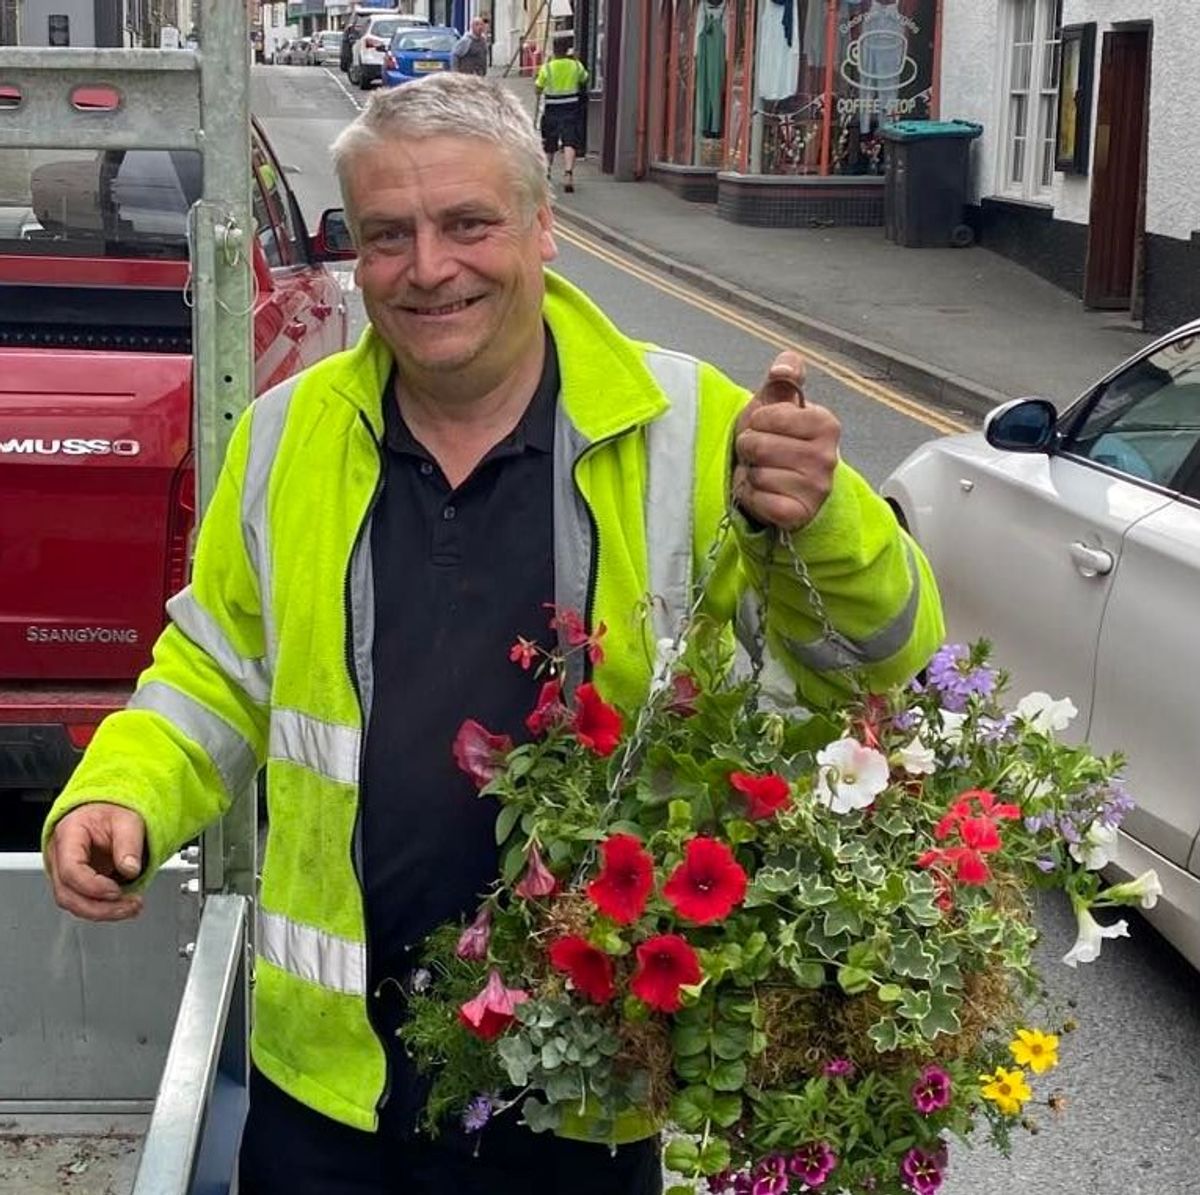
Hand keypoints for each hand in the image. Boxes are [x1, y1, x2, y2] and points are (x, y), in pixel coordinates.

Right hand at [46, 803, 146, 921]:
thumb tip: (131, 870)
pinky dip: (104, 908)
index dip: (93, 886)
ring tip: (131, 907)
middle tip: (129, 905)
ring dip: (103, 912)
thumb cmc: (113, 812)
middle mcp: (60, 856)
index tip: (116, 890)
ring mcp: (65, 871)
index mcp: (69, 834)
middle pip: (68, 894)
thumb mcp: (128, 820)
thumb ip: (129, 844)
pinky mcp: (76, 882)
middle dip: (99, 907)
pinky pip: (84, 901)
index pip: (70, 870)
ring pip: (73, 903)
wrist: (109, 811)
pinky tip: (124, 906)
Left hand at [733, 350, 839, 531]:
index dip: (757, 422)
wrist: (786, 487)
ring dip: (750, 474)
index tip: (766, 429)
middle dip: (749, 449)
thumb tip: (783, 366)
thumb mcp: (779, 406)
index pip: (768, 415)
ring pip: (757, 474)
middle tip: (760, 454)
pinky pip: (758, 500)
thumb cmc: (779, 442)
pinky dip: (751, 497)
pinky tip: (763, 493)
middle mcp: (827, 457)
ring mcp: (816, 488)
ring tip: (763, 473)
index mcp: (825, 424)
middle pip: (758, 445)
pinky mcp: (800, 513)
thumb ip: (784, 380)